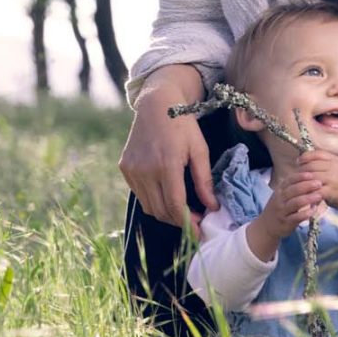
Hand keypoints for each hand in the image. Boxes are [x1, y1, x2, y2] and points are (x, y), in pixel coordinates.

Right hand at [119, 78, 217, 225]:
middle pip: (161, 211)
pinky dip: (153, 199)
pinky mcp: (125, 168)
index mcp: (166, 164)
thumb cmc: (182, 124)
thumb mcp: (199, 148)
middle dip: (179, 222)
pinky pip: (140, 194)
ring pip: (149, 206)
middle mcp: (145, 169)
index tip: (199, 233)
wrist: (156, 103)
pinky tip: (165, 192)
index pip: (175, 206)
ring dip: (165, 213)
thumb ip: (204, 180)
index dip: (188, 224)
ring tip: (182, 209)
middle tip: (194, 222)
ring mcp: (132, 169)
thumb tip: (212, 207)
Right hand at [259, 161, 325, 241]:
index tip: (312, 174)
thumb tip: (307, 175)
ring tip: (319, 196)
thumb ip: (292, 186)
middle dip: (307, 185)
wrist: (266, 226)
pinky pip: (296, 217)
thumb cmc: (278, 208)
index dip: (301, 176)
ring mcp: (282, 211)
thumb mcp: (281, 195)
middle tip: (319, 183)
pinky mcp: (286, 222)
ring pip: (295, 203)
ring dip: (308, 198)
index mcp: (280, 190)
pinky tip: (313, 210)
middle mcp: (280, 199)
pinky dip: (305, 213)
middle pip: (294, 190)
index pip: (290, 180)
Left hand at [296, 149, 337, 223]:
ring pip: (312, 176)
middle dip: (301, 170)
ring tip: (296, 185)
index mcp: (336, 160)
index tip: (298, 162)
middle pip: (313, 165)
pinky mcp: (333, 191)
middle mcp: (335, 167)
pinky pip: (316, 190)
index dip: (305, 157)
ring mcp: (334, 178)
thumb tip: (306, 162)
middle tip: (294, 176)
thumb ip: (326, 165)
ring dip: (302, 182)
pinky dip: (309, 192)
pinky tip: (304, 195)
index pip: (317, 153)